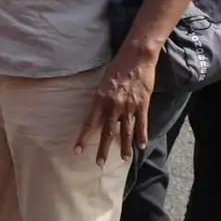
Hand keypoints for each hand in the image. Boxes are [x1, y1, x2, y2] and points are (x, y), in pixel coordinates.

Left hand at [76, 42, 155, 164]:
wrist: (136, 57)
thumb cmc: (117, 67)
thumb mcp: (102, 82)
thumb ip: (101, 99)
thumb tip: (98, 111)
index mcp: (100, 100)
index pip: (89, 123)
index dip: (83, 138)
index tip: (77, 151)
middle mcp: (113, 106)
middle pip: (107, 132)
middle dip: (103, 149)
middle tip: (99, 163)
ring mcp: (129, 107)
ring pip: (126, 131)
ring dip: (124, 147)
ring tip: (124, 159)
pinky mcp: (143, 105)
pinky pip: (142, 124)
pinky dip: (142, 136)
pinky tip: (141, 146)